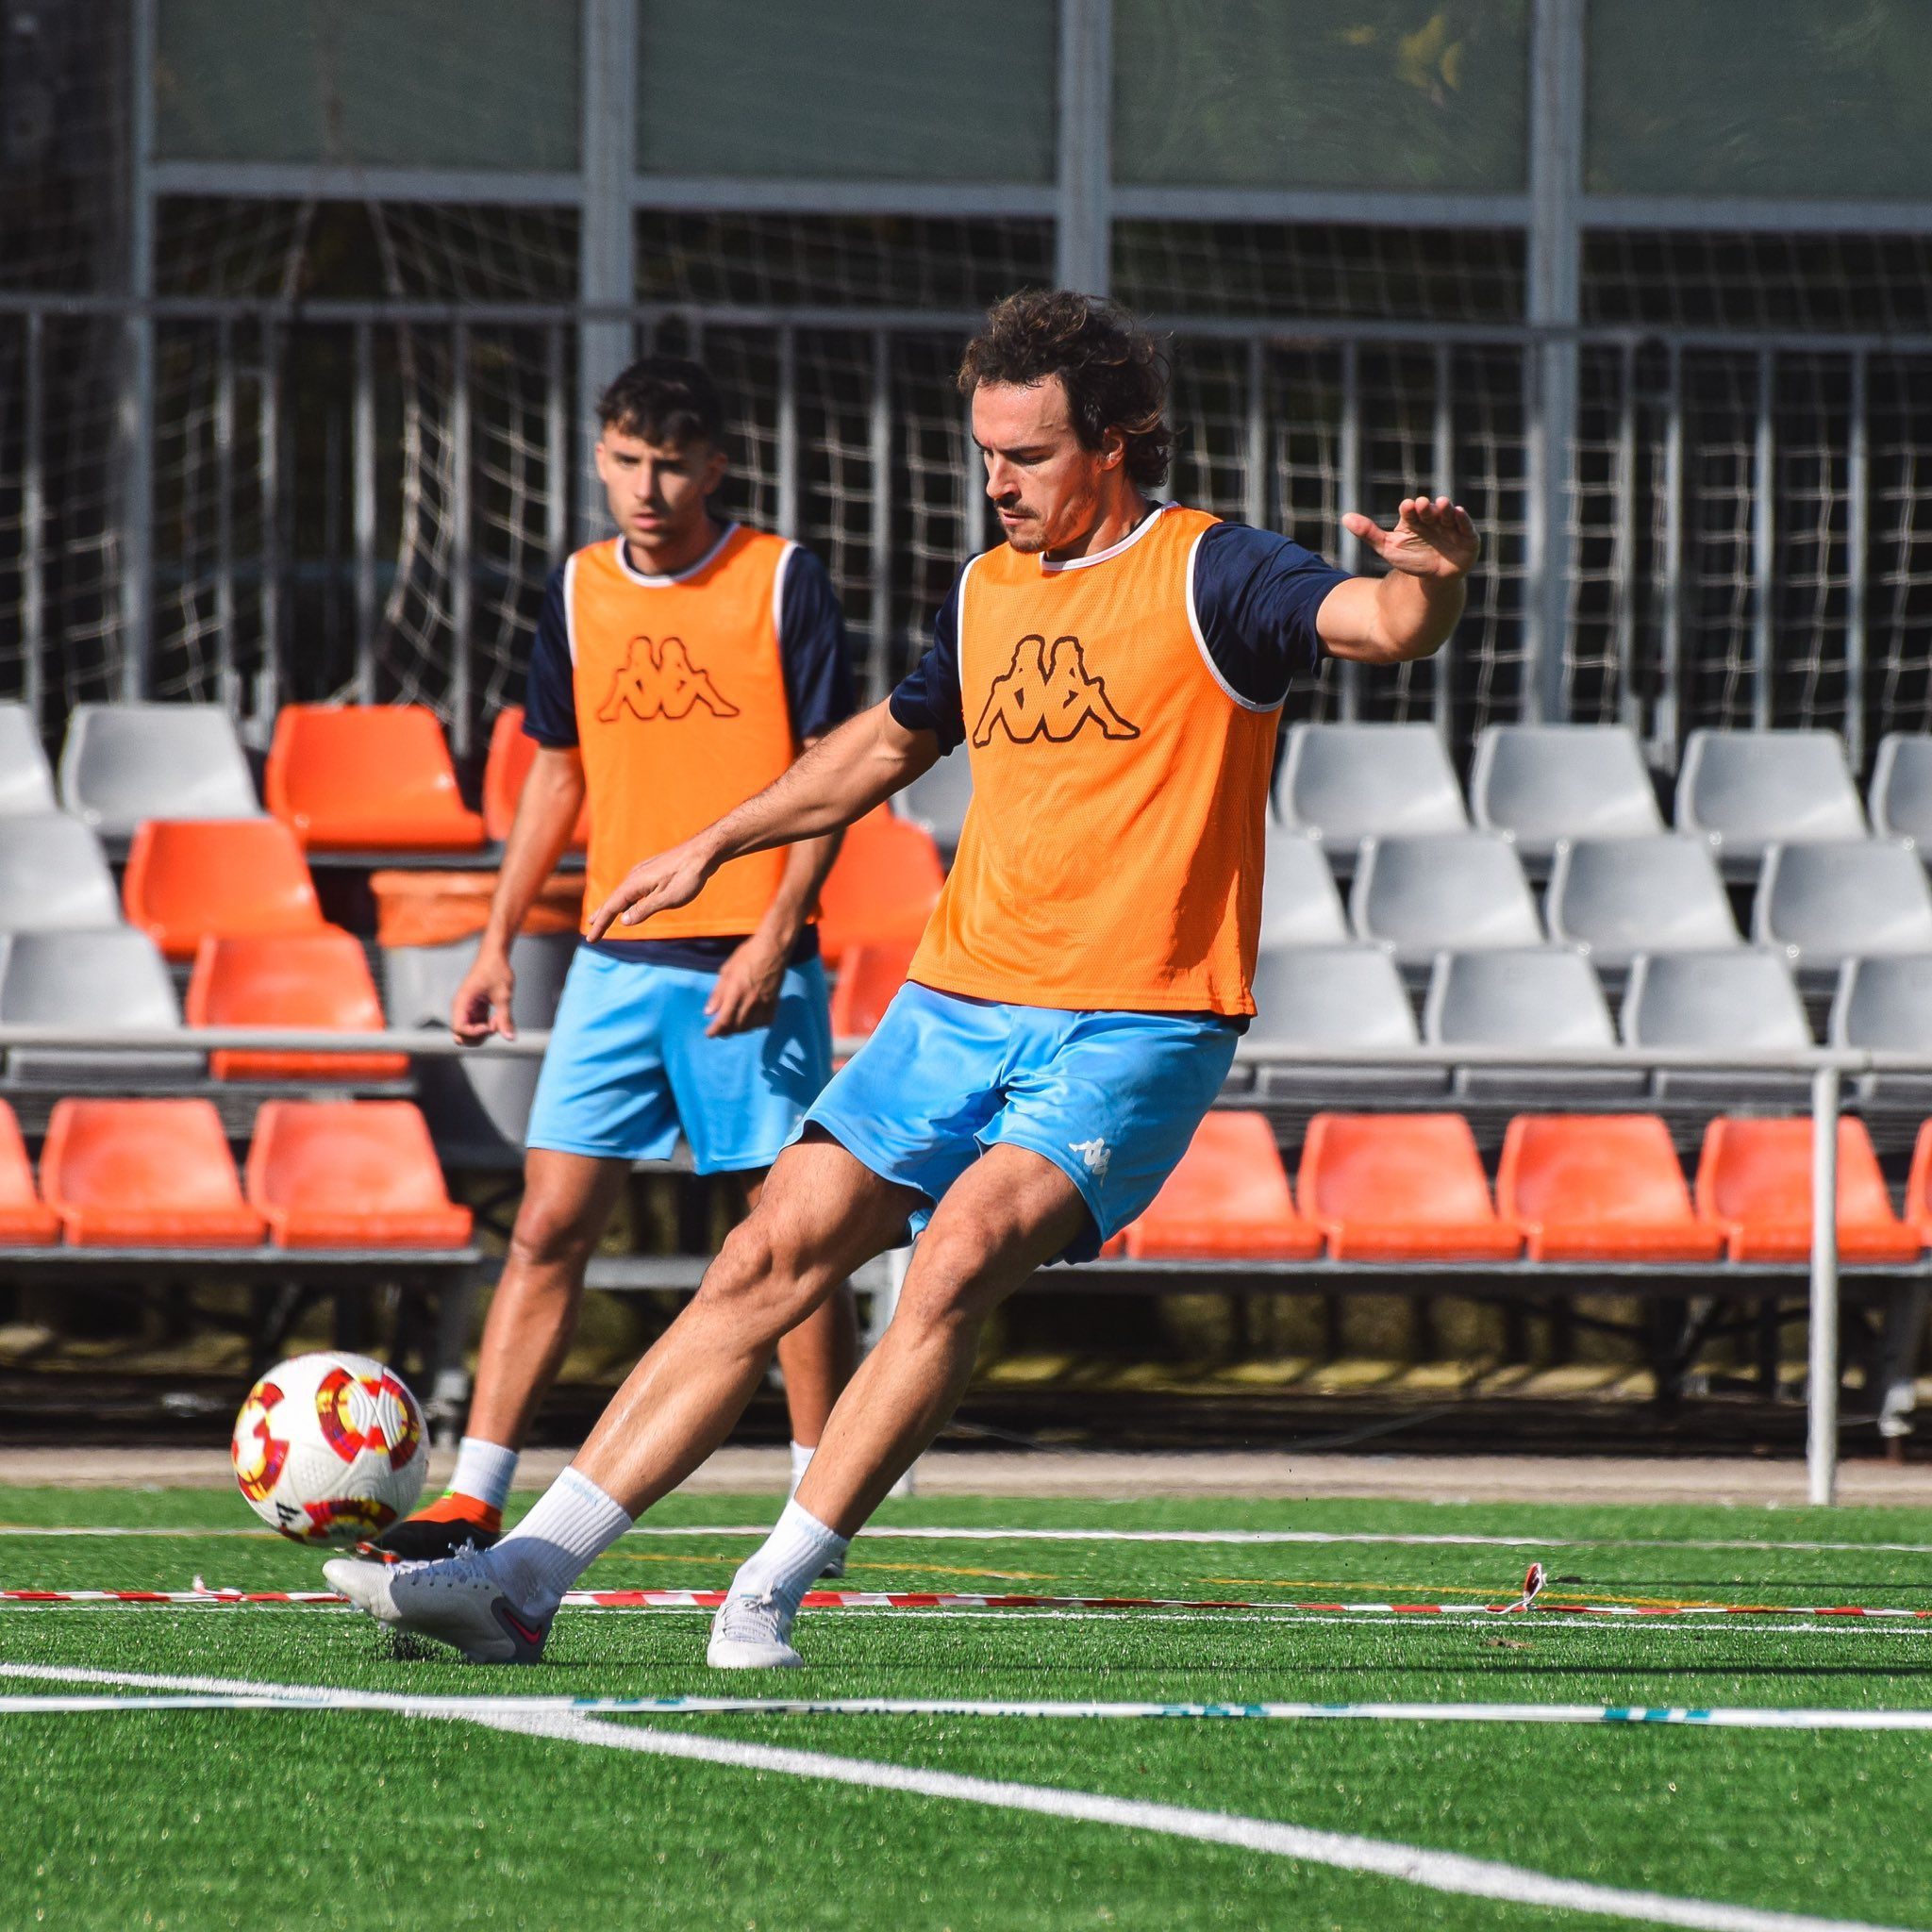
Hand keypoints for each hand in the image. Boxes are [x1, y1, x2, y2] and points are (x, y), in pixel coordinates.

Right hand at [451, 948, 515, 1043]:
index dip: (475, 1033)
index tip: (490, 1026)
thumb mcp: (503, 995)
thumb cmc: (495, 970)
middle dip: (478, 1037)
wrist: (494, 956)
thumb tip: (509, 1037)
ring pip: (469, 1033)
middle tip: (494, 1025)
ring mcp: (466, 1009)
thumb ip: (505, 1018)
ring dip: (484, 1032)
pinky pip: (476, 1026)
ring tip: (498, 1019)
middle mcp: (460, 1007)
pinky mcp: (473, 1010)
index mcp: (462, 1002)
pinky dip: (487, 1027)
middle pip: (460, 1035)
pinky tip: (497, 1017)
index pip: (459, 1029)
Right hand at [585, 836, 716, 941]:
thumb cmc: (688, 876)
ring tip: (602, 919)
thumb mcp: (667, 898)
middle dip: (601, 917)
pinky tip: (628, 907)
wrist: (703, 852)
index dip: (600, 925)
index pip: (610, 908)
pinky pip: (633, 890)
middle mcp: (634, 877)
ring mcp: (643, 873)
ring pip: (623, 894)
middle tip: (591, 931)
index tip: (591, 940)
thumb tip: (623, 921)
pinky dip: (626, 901)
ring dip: (612, 908)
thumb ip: (644, 910)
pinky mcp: (652, 872)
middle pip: (613, 901)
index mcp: (634, 884)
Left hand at [704, 934, 787, 1036]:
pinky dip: (757, 1025)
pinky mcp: (774, 1002)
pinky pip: (766, 1021)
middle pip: (737, 1026)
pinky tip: (752, 1021)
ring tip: (734, 1025)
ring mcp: (764, 1003)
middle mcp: (750, 1001)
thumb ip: (718, 994)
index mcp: (736, 992)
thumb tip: (709, 1012)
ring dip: (740, 1029)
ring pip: (751, 1026)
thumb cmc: (747, 956)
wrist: (773, 949)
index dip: (716, 1031)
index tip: (709, 1034)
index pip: (724, 1020)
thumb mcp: (726, 971)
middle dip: (726, 1032)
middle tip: (720, 1030)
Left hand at [1342, 495, 1478, 580]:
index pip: (1411, 511)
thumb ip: (1368, 533)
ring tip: (1443, 504)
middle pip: (1429, 511)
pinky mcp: (1467, 537)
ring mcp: (1451, 527)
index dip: (1409, 509)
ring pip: (1448, 515)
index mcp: (1415, 519)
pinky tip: (1459, 512)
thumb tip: (1345, 517)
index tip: (1407, 507)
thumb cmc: (1410, 560)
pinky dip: (1463, 519)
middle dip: (1426, 508)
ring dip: (1446, 509)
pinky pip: (1466, 526)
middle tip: (1422, 505)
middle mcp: (1433, 519)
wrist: (1432, 581)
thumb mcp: (1387, 548)